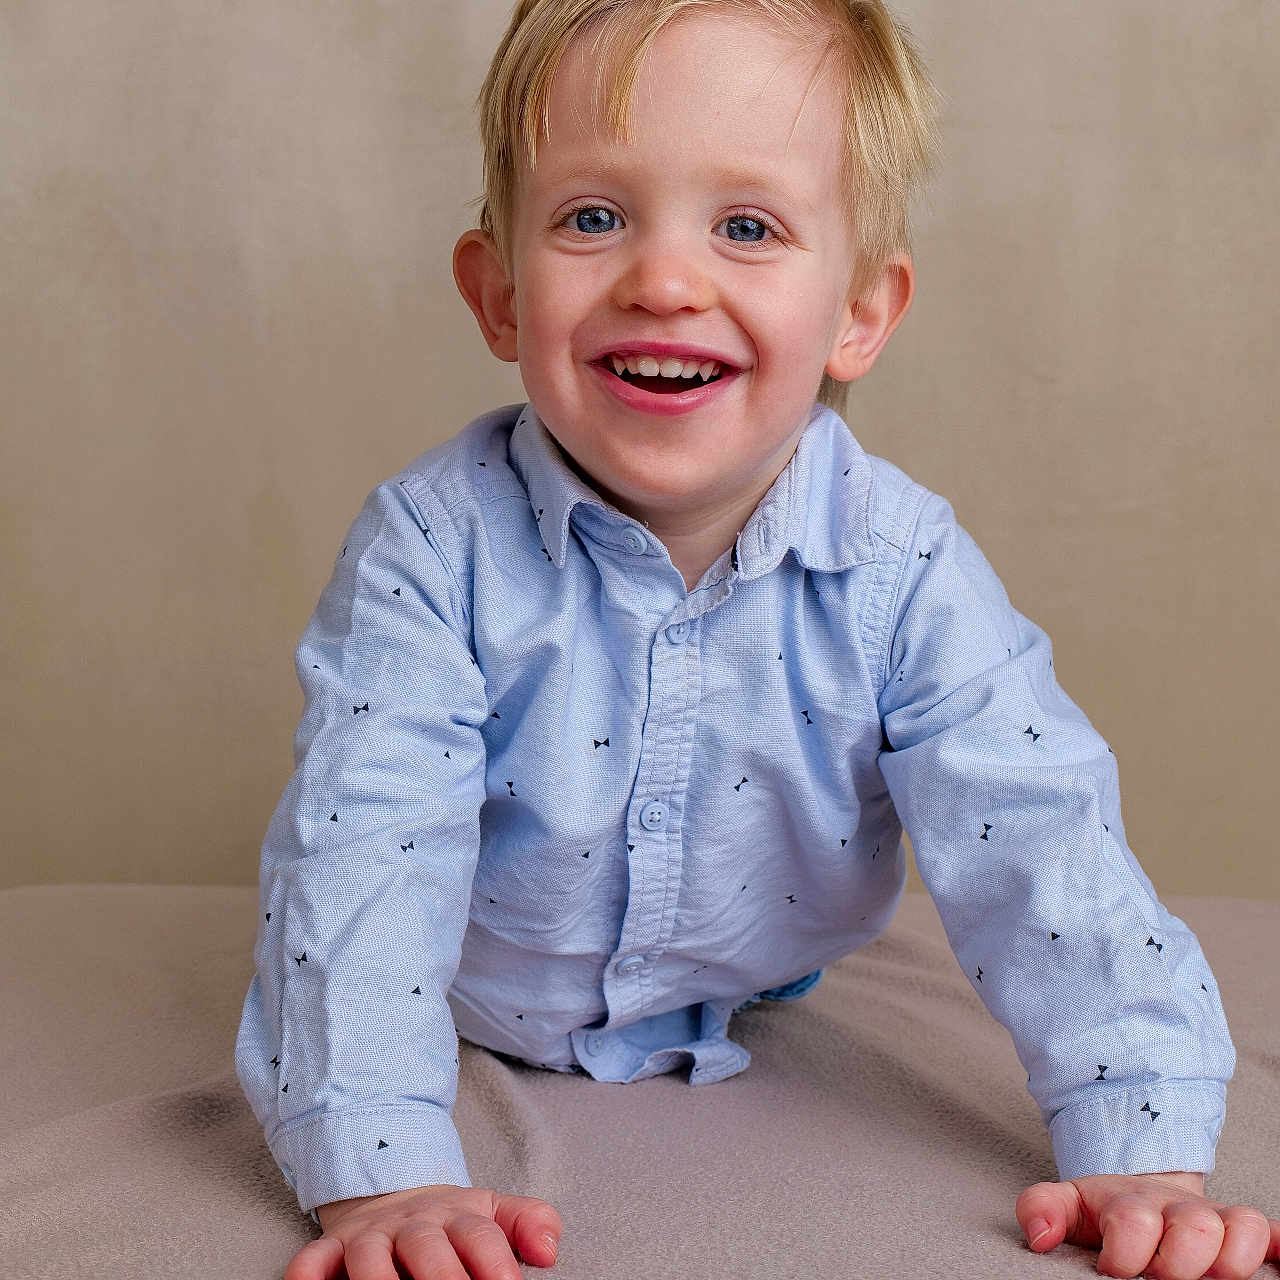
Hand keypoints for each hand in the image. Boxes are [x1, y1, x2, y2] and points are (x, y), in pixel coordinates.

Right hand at [284, 1183, 563, 1279]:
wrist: (394, 1194)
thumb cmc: (452, 1223)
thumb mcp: (495, 1215)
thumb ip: (529, 1224)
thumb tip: (550, 1249)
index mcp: (458, 1217)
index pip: (481, 1237)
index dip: (495, 1264)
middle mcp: (413, 1224)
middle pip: (427, 1248)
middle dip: (443, 1279)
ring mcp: (370, 1235)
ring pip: (368, 1255)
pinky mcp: (332, 1248)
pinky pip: (312, 1260)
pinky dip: (307, 1274)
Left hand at [1016, 1171, 1279, 1277]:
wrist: (1142, 1189)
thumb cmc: (1105, 1211)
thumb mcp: (1067, 1202)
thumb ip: (1042, 1209)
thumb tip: (1039, 1236)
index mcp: (1130, 1203)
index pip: (1133, 1222)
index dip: (1125, 1253)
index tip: (1112, 1271)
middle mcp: (1177, 1209)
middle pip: (1193, 1227)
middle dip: (1180, 1260)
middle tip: (1162, 1278)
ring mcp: (1215, 1219)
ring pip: (1242, 1226)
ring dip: (1231, 1258)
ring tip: (1212, 1278)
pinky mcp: (1246, 1232)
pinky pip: (1275, 1235)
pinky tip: (1278, 1264)